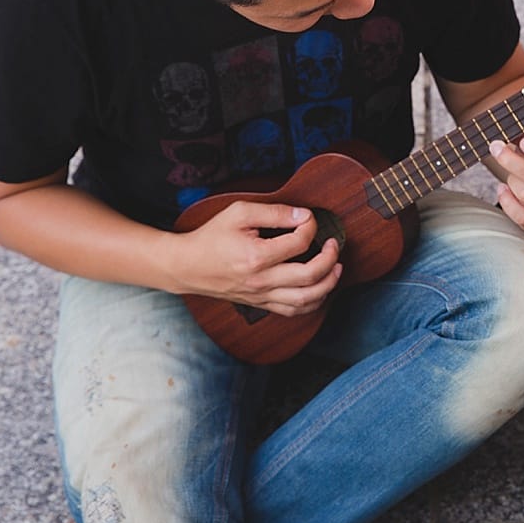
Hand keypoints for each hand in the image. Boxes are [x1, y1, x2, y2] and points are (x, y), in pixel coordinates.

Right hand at [170, 201, 341, 316]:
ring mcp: (261, 296)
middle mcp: (262, 281)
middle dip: (330, 258)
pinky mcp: (260, 304)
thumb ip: (274, 212)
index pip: (299, 242)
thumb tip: (303, 215)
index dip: (311, 226)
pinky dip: (313, 302)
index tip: (309, 218)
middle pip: (310, 275)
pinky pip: (293, 311)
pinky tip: (320, 288)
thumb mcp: (239, 213)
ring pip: (306, 300)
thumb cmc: (211, 237)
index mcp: (256, 256)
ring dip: (329, 284)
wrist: (186, 266)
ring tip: (337, 267)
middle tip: (333, 244)